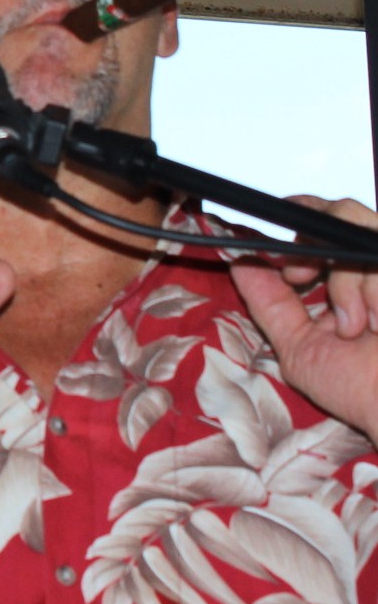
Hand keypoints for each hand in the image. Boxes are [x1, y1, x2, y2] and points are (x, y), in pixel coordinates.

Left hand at [232, 194, 377, 440]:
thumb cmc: (361, 389)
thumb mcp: (301, 346)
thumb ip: (270, 304)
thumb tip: (239, 262)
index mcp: (347, 280)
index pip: (318, 227)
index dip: (293, 232)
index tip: (280, 261)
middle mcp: (374, 267)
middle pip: (339, 215)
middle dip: (310, 245)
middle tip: (298, 275)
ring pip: (356, 234)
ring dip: (345, 282)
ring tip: (353, 327)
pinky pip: (376, 256)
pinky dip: (370, 289)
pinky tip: (375, 324)